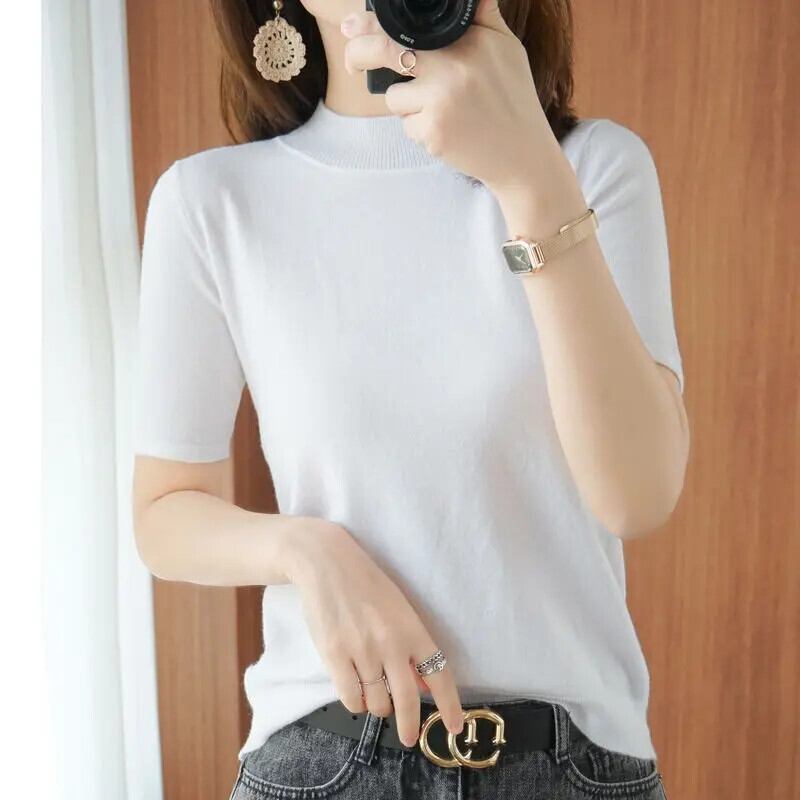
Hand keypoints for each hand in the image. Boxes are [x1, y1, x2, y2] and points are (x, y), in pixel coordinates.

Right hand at [286, 519, 464, 746]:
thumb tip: (424, 685)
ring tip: (375, 696)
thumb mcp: (398, 609)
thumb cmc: (365, 583)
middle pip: (408, 700)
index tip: (453, 726)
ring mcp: (361, 651)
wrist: (326, 563)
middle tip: (410, 737)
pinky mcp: (333, 655)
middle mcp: (390, 643)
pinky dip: (356, 702)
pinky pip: (350, 698)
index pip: (439, 674)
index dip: (448, 705)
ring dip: (378, 707)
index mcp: (412, 628)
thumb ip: (411, 647)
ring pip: (376, 702)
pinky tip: (357, 692)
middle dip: (410, 725)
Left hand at [341, 0, 567, 194]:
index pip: (407, 25)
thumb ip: (483, 16)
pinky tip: (448, 130)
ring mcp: (440, 101)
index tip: (352, 24)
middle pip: (385, 52)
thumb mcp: (506, 48)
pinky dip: (421, 129)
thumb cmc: (513, 99)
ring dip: (408, 104)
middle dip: (359, 55)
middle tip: (353, 64)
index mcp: (466, 41)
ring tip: (444, 110)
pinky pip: (407, 126)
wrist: (521, 155)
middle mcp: (451, 67)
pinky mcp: (432, 132)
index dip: (371, 23)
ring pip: (394, 97)